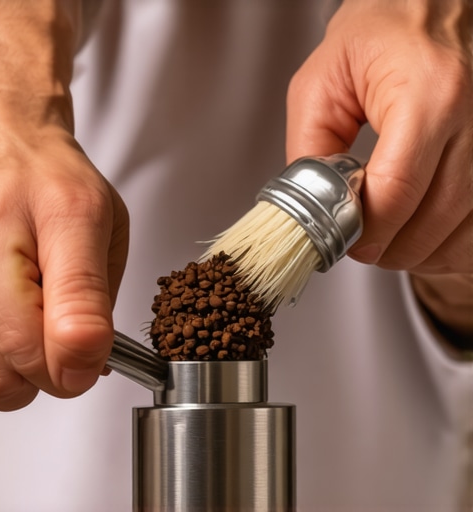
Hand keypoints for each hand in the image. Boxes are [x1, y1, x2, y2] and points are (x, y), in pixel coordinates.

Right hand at [0, 0, 128, 409]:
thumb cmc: (55, 181)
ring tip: (33, 325)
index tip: (90, 363)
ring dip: (17, 370)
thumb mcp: (105, 227)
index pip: (68, 324)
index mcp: (62, 220)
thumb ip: (97, 298)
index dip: (82, 362)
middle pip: (14, 371)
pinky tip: (2, 323)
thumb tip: (85, 364)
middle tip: (65, 345)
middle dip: (52, 375)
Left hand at [286, 0, 471, 337]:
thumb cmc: (381, 32)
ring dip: (421, 250)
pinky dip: (449, 240)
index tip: (350, 243)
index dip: (369, 230)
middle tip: (365, 248)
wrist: (432, 5)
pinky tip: (423, 233)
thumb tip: (314, 204)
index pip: (398, 190)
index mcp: (428, 94)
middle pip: (435, 219)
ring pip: (463, 228)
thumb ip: (310, 147)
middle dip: (392, 248)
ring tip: (390, 241)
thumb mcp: (321, 82)